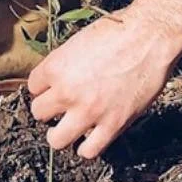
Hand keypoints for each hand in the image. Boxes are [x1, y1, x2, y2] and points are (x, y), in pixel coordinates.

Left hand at [27, 0, 181, 158]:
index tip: (52, 86)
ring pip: (57, 139)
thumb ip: (65, 63)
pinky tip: (89, 137)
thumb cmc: (118, 30)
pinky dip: (86, 147)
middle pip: (39, 112)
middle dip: (48, 109)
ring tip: (67, 128)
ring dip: (60, 133)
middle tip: (59, 106)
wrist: (149, 37)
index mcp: (56, 66)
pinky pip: (88, 151)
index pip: (32, 86)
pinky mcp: (112, 125)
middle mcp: (67, 91)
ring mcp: (89, 111)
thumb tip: (59, 79)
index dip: (43, 86)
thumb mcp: (80, 41)